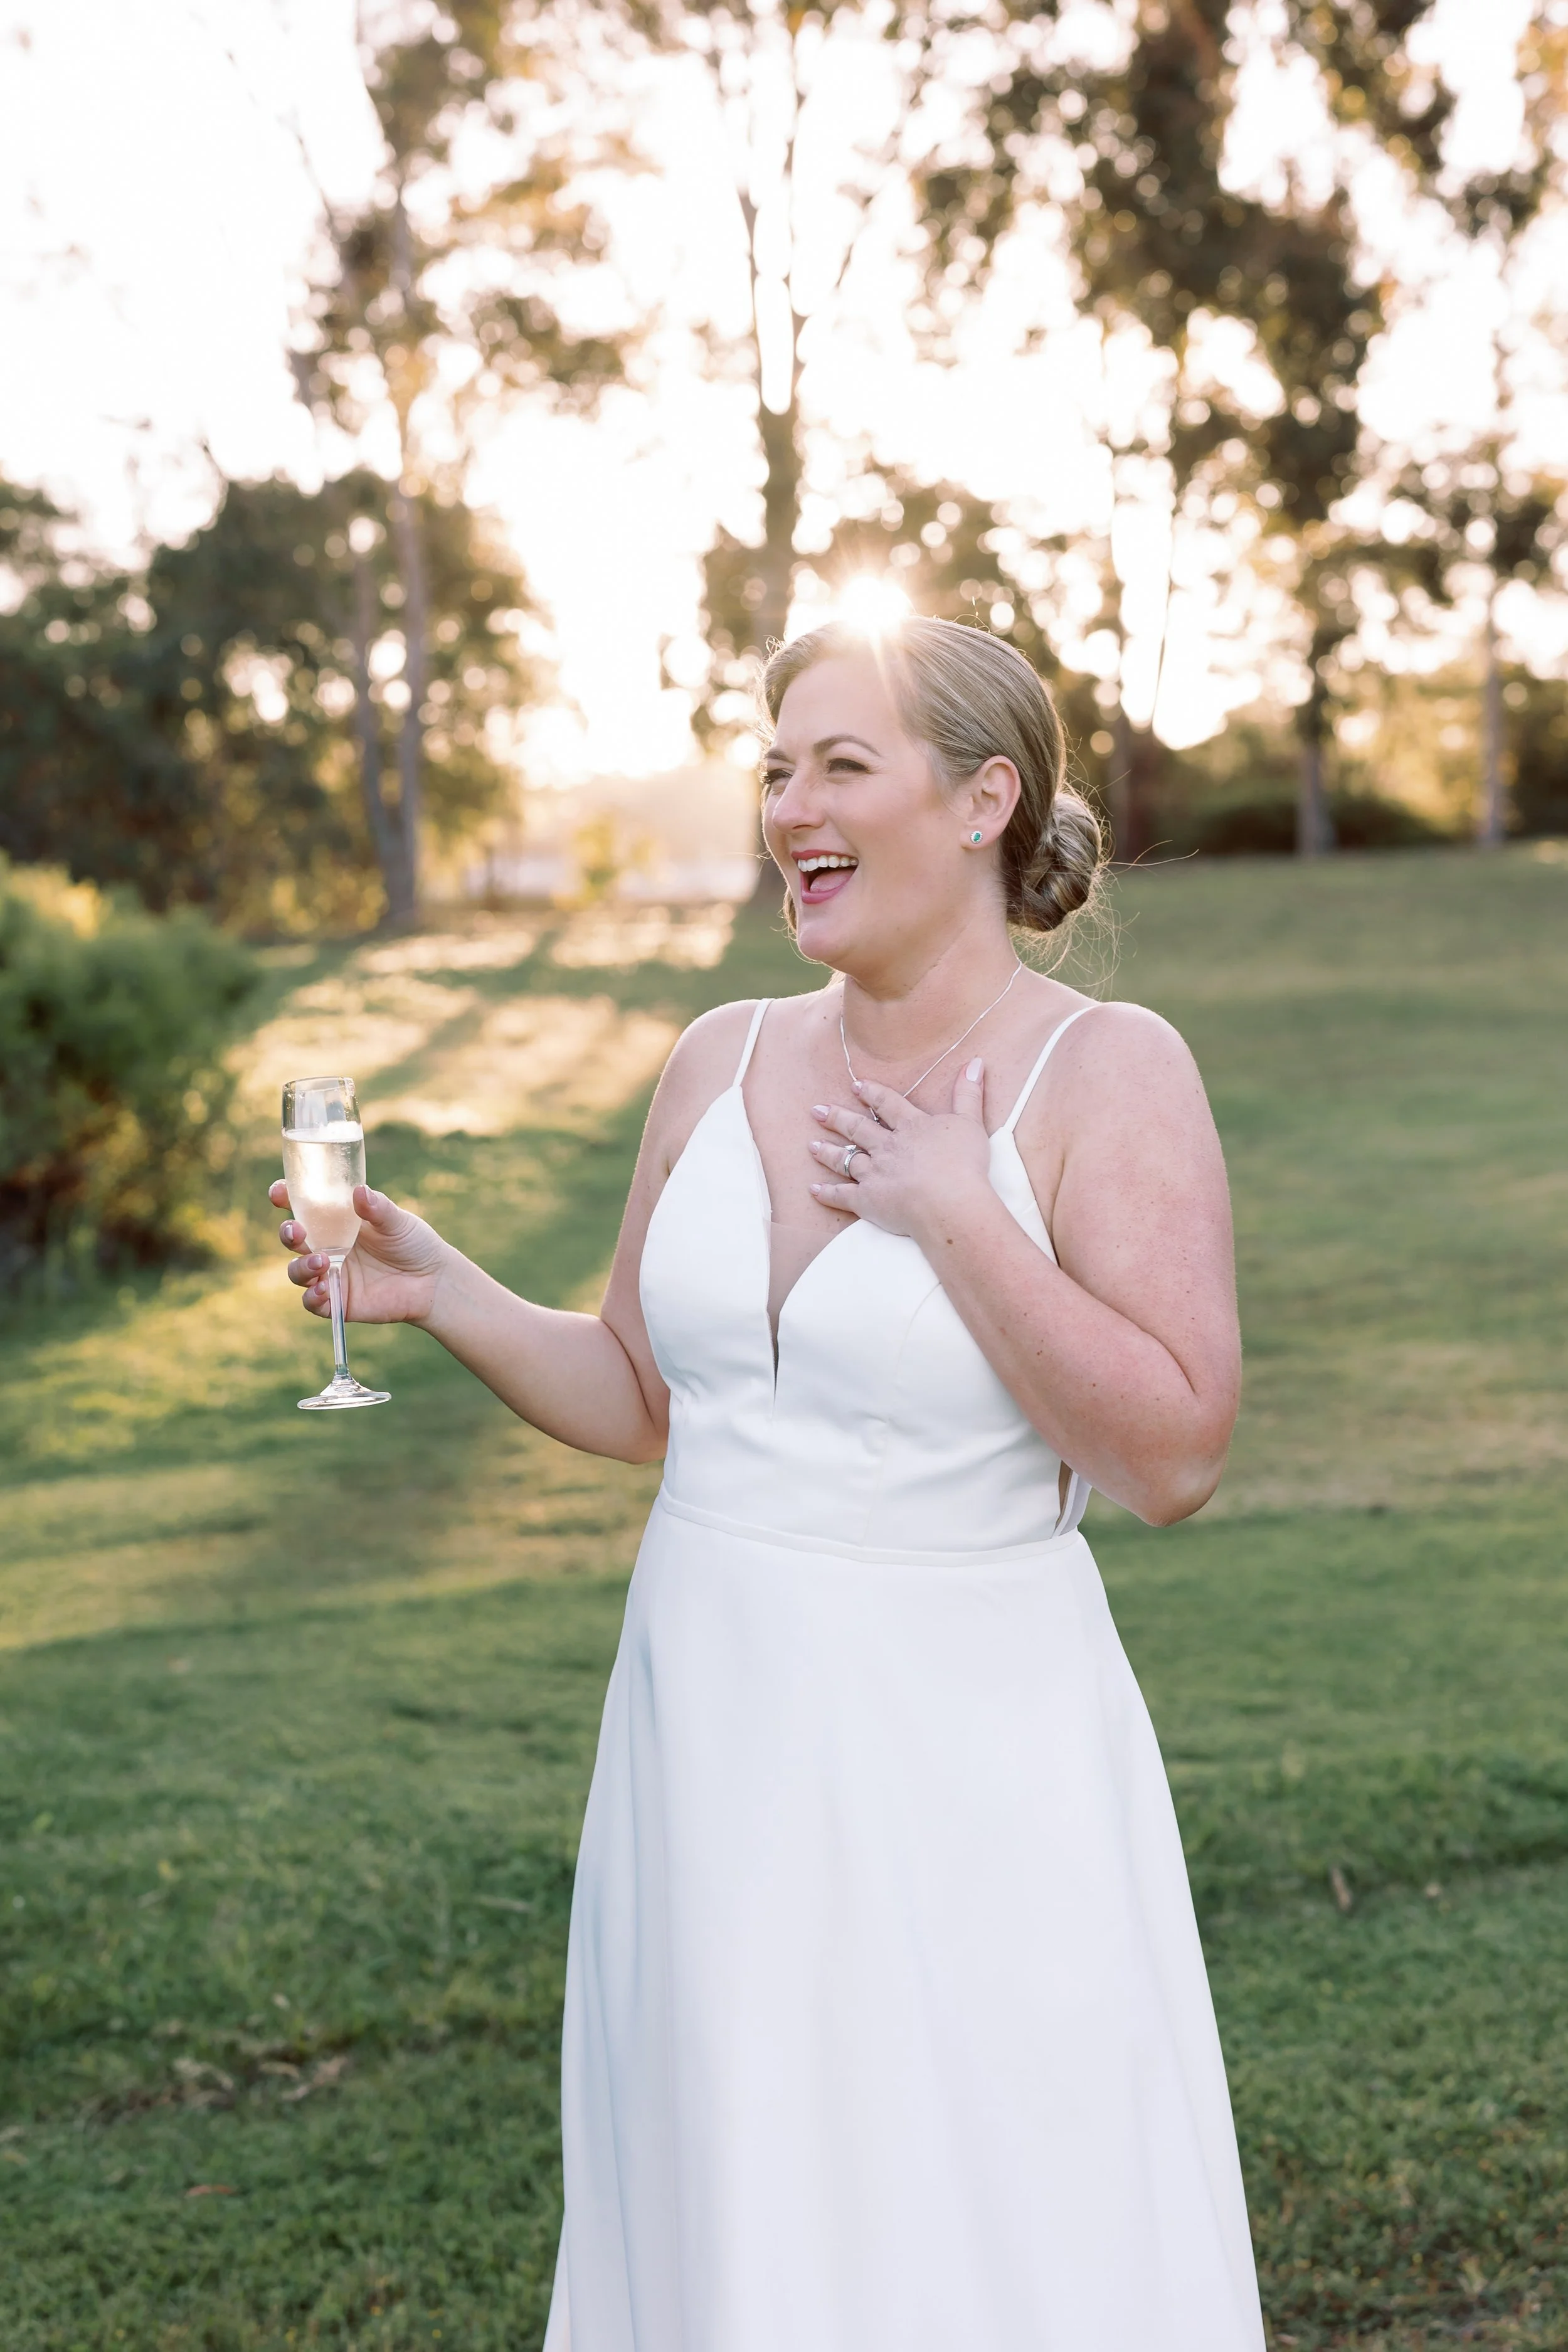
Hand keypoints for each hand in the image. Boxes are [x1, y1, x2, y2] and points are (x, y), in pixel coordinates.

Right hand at [269, 1180, 451, 1326]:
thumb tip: (359, 1192)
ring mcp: (330, 1275)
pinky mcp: (338, 1301)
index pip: (302, 1207)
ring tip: (321, 1261)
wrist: (434, 1281)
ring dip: (301, 1266)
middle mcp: (328, 1247)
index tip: (279, 1192)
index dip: (285, 1198)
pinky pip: (313, 1302)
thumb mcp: (397, 1221)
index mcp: (336, 1222)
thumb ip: (377, 1208)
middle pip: (293, 1239)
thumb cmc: (414, 1243)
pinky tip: (324, 1289)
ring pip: (297, 1271)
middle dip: (288, 1233)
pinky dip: (312, 1296)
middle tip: (296, 1230)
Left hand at [807, 1057, 995, 1241]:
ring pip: (846, 1159)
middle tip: (817, 1110)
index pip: (888, 1104)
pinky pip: (842, 1196)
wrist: (948, 1201)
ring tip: (812, 1145)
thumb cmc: (963, 1164)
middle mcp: (888, 1147)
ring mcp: (874, 1173)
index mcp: (911, 1127)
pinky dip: (827, 1194)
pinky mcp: (867, 1201)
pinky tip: (813, 1190)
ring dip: (828, 1152)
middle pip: (859, 1128)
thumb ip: (969, 1094)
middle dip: (837, 1118)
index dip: (871, 1094)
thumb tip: (976, 1062)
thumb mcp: (970, 1123)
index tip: (855, 1086)